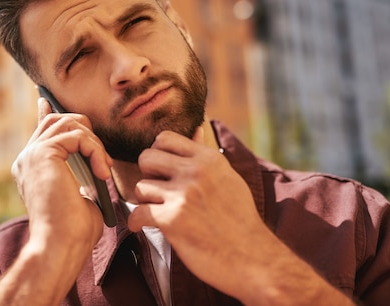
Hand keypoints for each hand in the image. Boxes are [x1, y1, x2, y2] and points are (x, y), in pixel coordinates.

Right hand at [12, 97, 112, 249]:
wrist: (61, 246)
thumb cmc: (74, 231)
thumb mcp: (81, 194)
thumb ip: (81, 172)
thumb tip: (94, 159)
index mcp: (31, 168)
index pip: (40, 131)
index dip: (46, 112)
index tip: (44, 99)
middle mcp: (26, 159)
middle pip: (55, 120)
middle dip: (85, 130)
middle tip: (102, 160)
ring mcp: (31, 155)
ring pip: (67, 123)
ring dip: (93, 142)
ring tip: (103, 169)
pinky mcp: (43, 154)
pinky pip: (76, 135)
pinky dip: (95, 150)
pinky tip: (102, 172)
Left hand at [127, 127, 274, 296]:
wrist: (253, 259)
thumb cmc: (240, 220)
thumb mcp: (228, 179)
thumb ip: (207, 156)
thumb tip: (196, 129)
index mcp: (209, 159)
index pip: (164, 137)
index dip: (157, 152)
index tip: (161, 168)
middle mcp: (195, 172)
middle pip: (146, 157)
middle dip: (147, 174)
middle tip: (157, 190)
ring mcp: (183, 195)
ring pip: (140, 186)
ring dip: (145, 201)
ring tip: (157, 211)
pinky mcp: (171, 219)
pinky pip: (137, 213)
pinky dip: (136, 222)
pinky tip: (142, 226)